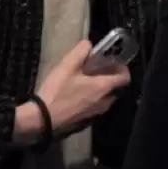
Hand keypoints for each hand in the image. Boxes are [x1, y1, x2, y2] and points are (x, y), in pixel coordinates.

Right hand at [14, 40, 129, 143]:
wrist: (42, 120)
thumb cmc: (57, 91)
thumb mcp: (67, 66)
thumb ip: (81, 51)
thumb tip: (88, 44)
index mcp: (103, 87)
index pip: (125, 78)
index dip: (123, 69)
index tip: (114, 63)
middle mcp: (104, 102)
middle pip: (116, 90)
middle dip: (110, 80)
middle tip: (98, 72)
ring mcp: (96, 115)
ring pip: (105, 101)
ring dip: (101, 92)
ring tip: (86, 84)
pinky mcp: (86, 123)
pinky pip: (94, 110)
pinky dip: (91, 102)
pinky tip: (77, 98)